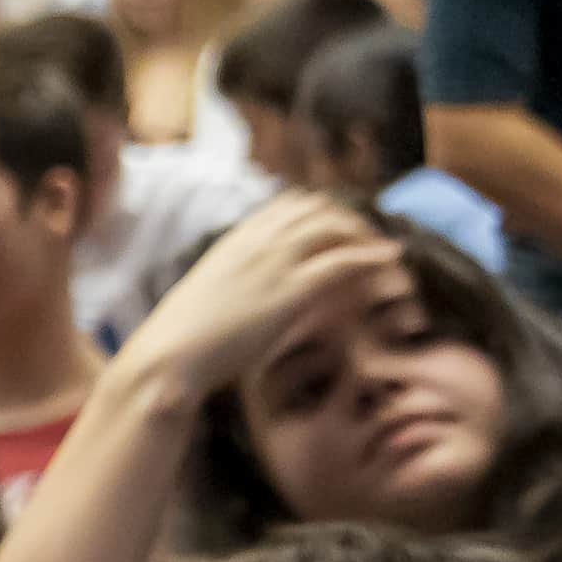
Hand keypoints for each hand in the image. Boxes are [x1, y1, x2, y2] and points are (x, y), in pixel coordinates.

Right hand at [123, 190, 399, 401]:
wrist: (170, 357)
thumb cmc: (181, 341)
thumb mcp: (207, 299)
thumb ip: (231, 285)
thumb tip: (241, 296)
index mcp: (236, 241)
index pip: (287, 205)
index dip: (320, 212)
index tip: (339, 229)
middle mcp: (257, 242)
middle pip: (317, 208)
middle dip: (348, 219)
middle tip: (369, 239)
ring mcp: (274, 262)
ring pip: (335, 227)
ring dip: (365, 234)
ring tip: (386, 249)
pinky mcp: (291, 290)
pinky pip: (343, 260)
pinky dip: (371, 255)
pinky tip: (391, 259)